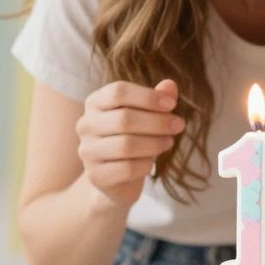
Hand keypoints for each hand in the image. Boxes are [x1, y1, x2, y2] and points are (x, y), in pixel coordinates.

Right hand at [75, 79, 184, 209]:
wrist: (117, 179)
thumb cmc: (133, 138)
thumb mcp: (146, 116)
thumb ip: (156, 99)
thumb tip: (170, 85)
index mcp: (95, 103)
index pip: (118, 92)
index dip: (148, 96)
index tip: (172, 104)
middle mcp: (86, 125)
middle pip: (124, 118)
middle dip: (157, 121)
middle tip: (179, 125)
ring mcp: (88, 151)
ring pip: (126, 145)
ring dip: (155, 143)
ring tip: (169, 142)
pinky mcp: (96, 175)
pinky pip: (127, 169)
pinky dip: (146, 165)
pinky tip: (152, 162)